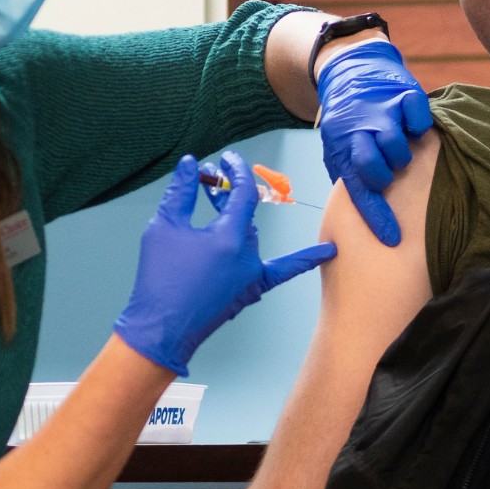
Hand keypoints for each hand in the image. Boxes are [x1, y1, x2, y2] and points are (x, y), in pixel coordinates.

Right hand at [112, 152, 334, 376]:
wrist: (160, 329)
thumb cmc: (160, 279)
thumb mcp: (164, 227)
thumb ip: (180, 191)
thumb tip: (190, 164)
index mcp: (229, 236)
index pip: (243, 192)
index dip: (235, 170)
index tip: (226, 159)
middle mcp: (248, 255)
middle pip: (244, 214)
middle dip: (225, 195)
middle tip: (205, 182)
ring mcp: (253, 275)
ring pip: (250, 237)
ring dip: (235, 222)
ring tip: (213, 208)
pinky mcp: (251, 291)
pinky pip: (282, 271)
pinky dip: (304, 259)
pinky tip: (329, 252)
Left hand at [314, 40, 432, 247]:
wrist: (350, 71)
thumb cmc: (347, 121)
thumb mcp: (336, 148)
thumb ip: (347, 176)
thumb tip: (355, 213)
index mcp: (342, 147)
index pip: (358, 189)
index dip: (376, 215)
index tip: (391, 238)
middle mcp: (360, 130)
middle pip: (373, 165)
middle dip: (384, 176)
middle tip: (389, 171)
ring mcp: (382, 111)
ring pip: (395, 144)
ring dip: (401, 152)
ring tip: (398, 147)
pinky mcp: (403, 94)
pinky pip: (417, 115)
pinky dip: (419, 124)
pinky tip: (412, 127)